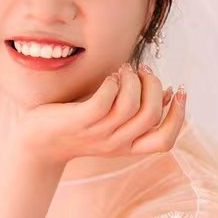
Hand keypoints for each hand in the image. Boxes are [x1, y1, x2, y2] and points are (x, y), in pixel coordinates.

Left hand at [15, 64, 185, 169]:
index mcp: (129, 147)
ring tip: (123, 70)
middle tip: (143, 71)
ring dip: (132, 80)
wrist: (39, 143)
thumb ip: (139, 111)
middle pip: (152, 115)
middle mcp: (117, 143)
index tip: (178, 89)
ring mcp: (98, 133)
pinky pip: (105, 99)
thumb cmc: (78, 127)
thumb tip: (170, 93)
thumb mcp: (113, 124)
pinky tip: (109, 78)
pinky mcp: (80, 121)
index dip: (178, 115)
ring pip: (131, 105)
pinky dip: (112, 83)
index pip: (165, 140)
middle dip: (154, 87)